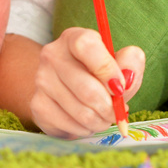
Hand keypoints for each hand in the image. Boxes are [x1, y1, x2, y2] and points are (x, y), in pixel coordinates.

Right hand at [29, 27, 145, 138]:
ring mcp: (42, 80)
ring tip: (102, 117)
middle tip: (117, 112)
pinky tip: (85, 122)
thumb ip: (130, 64)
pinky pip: (70, 125)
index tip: (120, 87)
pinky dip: (85, 129)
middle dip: (109, 107)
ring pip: (81, 112)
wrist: (65, 87)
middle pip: (86, 88)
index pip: (86, 46)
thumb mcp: (119, 64)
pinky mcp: (37, 105)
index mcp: (73, 38)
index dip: (107, 68)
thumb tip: (127, 76)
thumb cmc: (98, 74)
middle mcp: (52, 55)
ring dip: (100, 121)